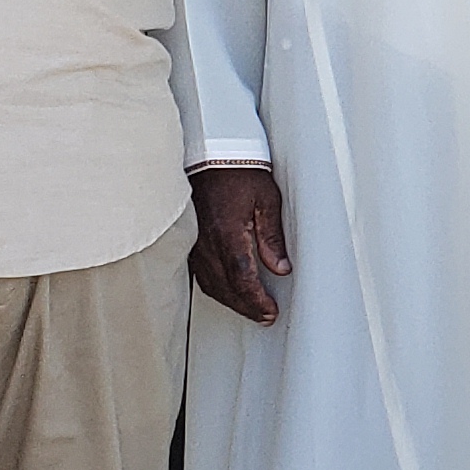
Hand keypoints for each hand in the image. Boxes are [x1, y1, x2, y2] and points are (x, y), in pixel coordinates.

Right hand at [189, 163, 292, 323]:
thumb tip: (281, 268)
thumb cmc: (238, 170)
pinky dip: (216, 287)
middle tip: (265, 316)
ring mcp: (194, 243)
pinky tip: (228, 291)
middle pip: (226, 287)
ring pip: (211, 283)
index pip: (242, 278)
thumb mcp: (266, 199)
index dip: (256, 300)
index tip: (270, 311)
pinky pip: (200, 273)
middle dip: (246, 306)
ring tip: (251, 309)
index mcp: (228, 233)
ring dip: (231, 300)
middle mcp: (206, 243)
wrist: (208, 152)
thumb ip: (272, 237)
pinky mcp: (189, 240)